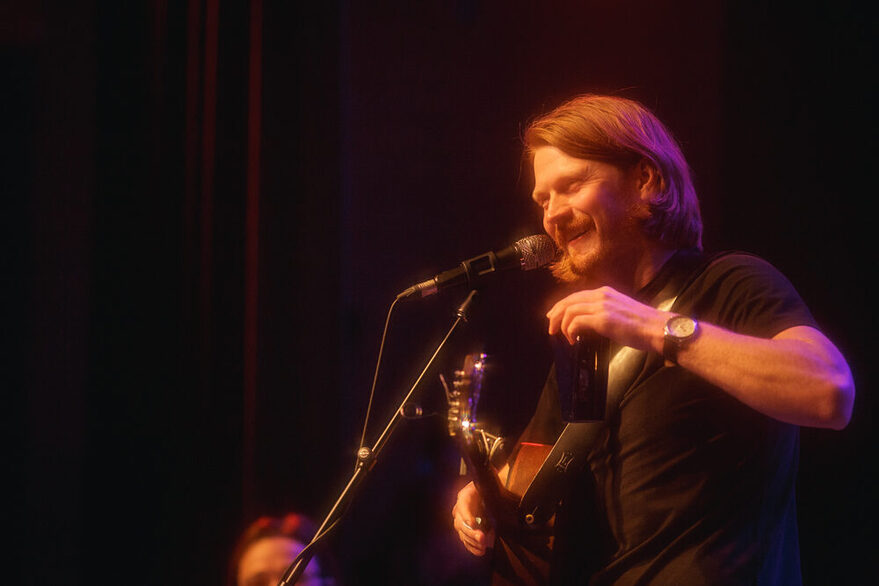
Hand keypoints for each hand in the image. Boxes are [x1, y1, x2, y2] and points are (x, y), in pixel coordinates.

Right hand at [452, 481, 495, 555]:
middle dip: (471, 532)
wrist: (485, 493)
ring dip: (472, 541)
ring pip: (462, 533)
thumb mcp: (488, 487)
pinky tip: (480, 552)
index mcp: (464, 496)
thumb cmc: (487, 489)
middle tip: (481, 538)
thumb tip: (497, 498)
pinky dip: (472, 547)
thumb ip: (491, 492)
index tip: (473, 523)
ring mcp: (460, 521)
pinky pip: (465, 540)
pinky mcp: (464, 530)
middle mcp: (459, 509)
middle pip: (461, 523)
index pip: (463, 506)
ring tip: (483, 547)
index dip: (467, 516)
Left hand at [546, 286, 668, 351]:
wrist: (658, 328)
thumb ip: (603, 312)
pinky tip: (573, 339)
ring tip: (563, 336)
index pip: (576, 295)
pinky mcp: (603, 319)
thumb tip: (588, 323)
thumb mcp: (620, 311)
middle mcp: (601, 295)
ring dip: (562, 325)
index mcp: (605, 292)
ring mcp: (602, 306)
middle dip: (556, 314)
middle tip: (551, 327)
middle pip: (568, 301)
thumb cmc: (643, 325)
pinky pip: (576, 322)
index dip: (562, 305)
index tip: (554, 316)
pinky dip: (570, 330)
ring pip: (569, 310)